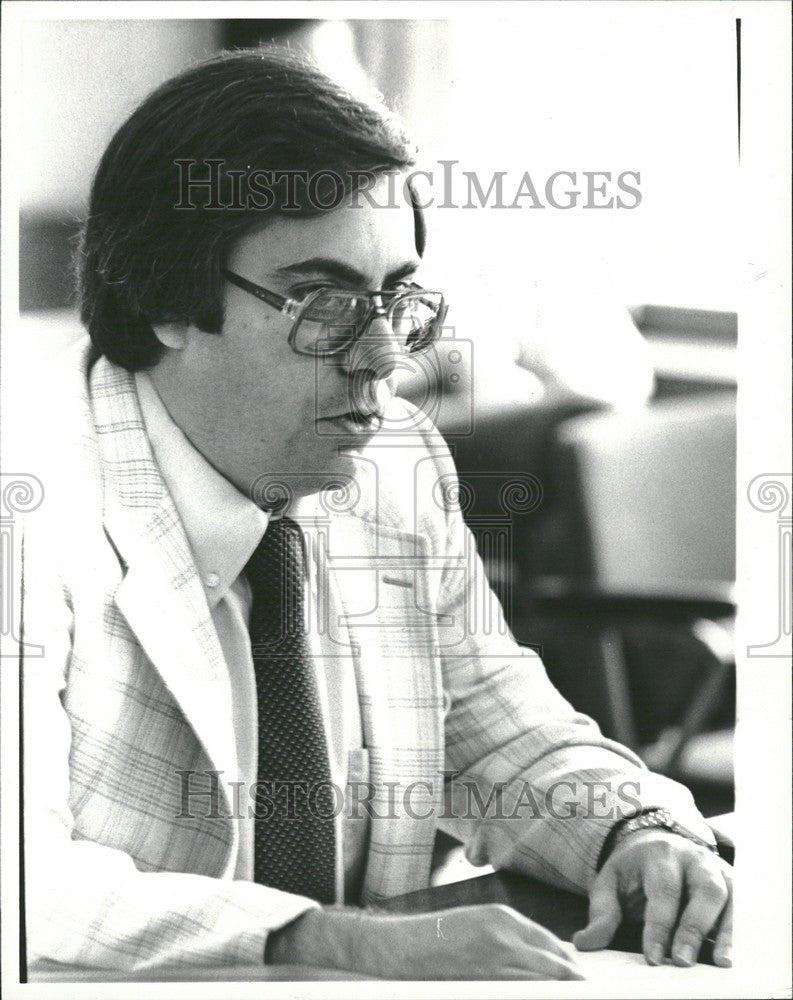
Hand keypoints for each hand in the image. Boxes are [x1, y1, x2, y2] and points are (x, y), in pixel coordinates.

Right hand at [268, 903, 583, 979]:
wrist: (402, 947)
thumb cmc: (438, 938)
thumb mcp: (478, 925)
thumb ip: (511, 939)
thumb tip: (542, 961)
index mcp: (504, 917)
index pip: (551, 943)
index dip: (567, 965)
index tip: (579, 977)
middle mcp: (505, 933)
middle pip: (554, 962)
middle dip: (570, 979)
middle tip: (583, 989)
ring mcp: (497, 956)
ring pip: (542, 978)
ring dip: (558, 989)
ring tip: (572, 994)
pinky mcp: (486, 977)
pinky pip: (521, 988)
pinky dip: (535, 992)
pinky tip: (543, 996)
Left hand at [572, 830, 731, 967]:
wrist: (654, 843)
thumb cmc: (632, 870)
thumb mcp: (609, 883)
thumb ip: (601, 914)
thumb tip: (584, 943)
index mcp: (660, 854)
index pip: (663, 890)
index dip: (659, 926)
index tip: (653, 957)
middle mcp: (693, 858)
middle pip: (702, 889)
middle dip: (694, 927)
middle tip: (682, 961)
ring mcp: (716, 869)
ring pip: (728, 896)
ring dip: (726, 931)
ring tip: (720, 963)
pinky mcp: (732, 883)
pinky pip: (741, 907)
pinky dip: (738, 930)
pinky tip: (731, 954)